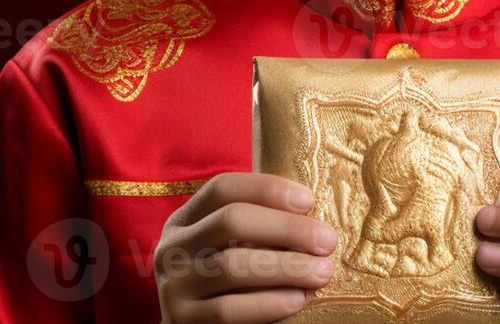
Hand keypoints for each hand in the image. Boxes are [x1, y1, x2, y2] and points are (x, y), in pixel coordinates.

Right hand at [154, 172, 337, 322]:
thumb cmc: (224, 283)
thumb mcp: (228, 248)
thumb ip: (257, 229)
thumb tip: (313, 216)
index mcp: (184, 220)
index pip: (222, 189)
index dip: (267, 189)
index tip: (309, 200)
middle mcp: (172, 248)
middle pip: (230, 221)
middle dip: (286, 228)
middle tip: (327, 241)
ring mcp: (173, 286)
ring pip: (232, 266)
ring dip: (286, 267)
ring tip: (322, 272)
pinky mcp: (181, 321)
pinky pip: (228, 309)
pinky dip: (268, 303)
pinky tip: (298, 299)